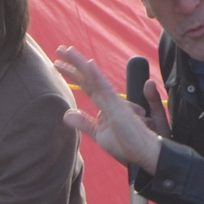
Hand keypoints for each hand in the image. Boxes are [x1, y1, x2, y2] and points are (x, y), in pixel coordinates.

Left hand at [54, 46, 166, 172]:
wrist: (146, 155)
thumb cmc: (129, 145)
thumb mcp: (101, 135)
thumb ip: (86, 123)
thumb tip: (66, 114)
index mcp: (105, 105)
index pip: (86, 85)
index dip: (73, 73)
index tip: (58, 64)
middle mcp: (109, 99)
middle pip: (89, 77)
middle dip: (74, 63)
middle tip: (60, 49)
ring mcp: (114, 101)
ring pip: (95, 78)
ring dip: (80, 64)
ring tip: (67, 51)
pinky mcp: (119, 107)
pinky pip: (106, 89)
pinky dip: (96, 76)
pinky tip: (88, 65)